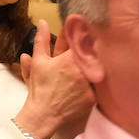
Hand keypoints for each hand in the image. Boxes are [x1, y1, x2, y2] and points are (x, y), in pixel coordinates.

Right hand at [16, 20, 94, 138]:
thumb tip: (42, 22)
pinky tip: (95, 82)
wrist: (45, 115)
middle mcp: (82, 70)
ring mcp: (90, 85)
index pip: (83, 42)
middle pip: (94, 55)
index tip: (86, 31)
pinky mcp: (95, 98)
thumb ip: (41, 40)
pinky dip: (97, 82)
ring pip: (99, 70)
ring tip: (95, 65)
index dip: (85, 36)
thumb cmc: (40, 88)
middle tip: (93, 47)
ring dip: (97, 66)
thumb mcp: (38, 61)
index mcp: (69, 59)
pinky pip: (100, 86)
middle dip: (93, 50)